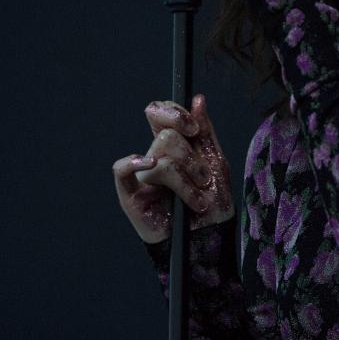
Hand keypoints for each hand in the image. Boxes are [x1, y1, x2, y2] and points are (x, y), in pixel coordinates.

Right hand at [112, 94, 234, 243]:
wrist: (210, 240)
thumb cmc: (214, 204)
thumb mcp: (217, 163)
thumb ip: (206, 131)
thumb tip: (198, 99)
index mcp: (173, 145)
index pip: (160, 113)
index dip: (174, 114)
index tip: (194, 131)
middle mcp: (153, 157)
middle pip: (164, 136)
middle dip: (191, 159)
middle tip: (204, 178)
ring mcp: (140, 175)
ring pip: (159, 158)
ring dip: (186, 181)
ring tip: (197, 200)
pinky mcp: (130, 195)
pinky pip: (121, 170)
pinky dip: (134, 163)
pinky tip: (149, 164)